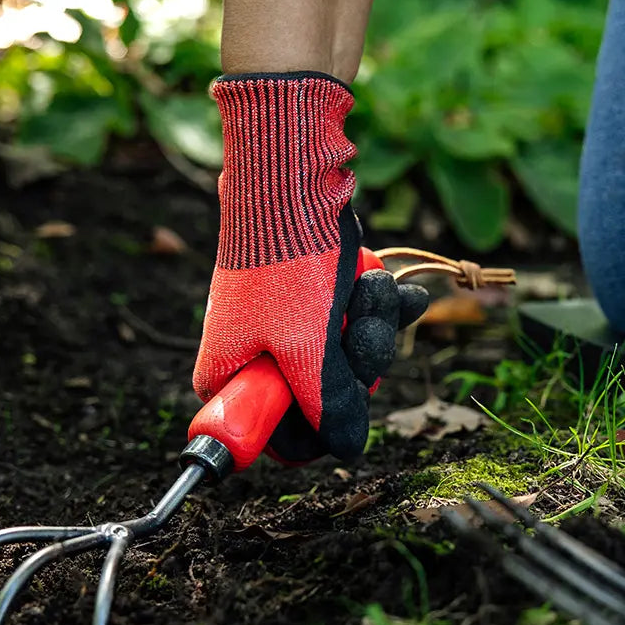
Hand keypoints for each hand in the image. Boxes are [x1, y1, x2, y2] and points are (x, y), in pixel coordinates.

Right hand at [193, 73, 426, 461]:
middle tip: (359, 329)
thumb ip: (327, 405)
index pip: (278, 435)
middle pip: (323, 397)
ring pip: (345, 358)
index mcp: (231, 375)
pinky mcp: (311, 297)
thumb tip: (346, 449)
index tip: (342, 406)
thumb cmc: (287, 263)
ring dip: (371, 326)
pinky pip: (352, 321)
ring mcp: (285, 324)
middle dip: (358, 363)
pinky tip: (394, 288)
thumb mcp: (308, 348)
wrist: (292, 176)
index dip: (318, 430)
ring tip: (369, 287)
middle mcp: (255, 354)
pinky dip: (375, 305)